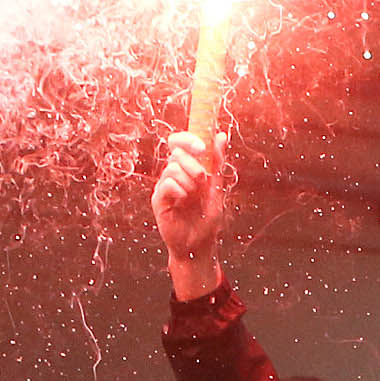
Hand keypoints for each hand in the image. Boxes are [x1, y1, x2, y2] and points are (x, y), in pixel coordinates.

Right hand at [154, 130, 226, 285]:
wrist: (199, 245)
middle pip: (177, 153)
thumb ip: (216, 162)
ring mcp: (164, 186)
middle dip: (194, 166)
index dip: (187, 139)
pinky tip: (183, 203)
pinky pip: (167, 184)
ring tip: (193, 198)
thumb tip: (221, 135)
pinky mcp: (158, 199)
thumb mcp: (216, 187)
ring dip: (189, 182)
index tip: (201, 147)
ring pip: (172, 168)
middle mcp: (173, 174)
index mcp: (186, 169)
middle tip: (202, 183)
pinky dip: (180, 191)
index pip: (178, 142)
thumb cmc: (207, 218)